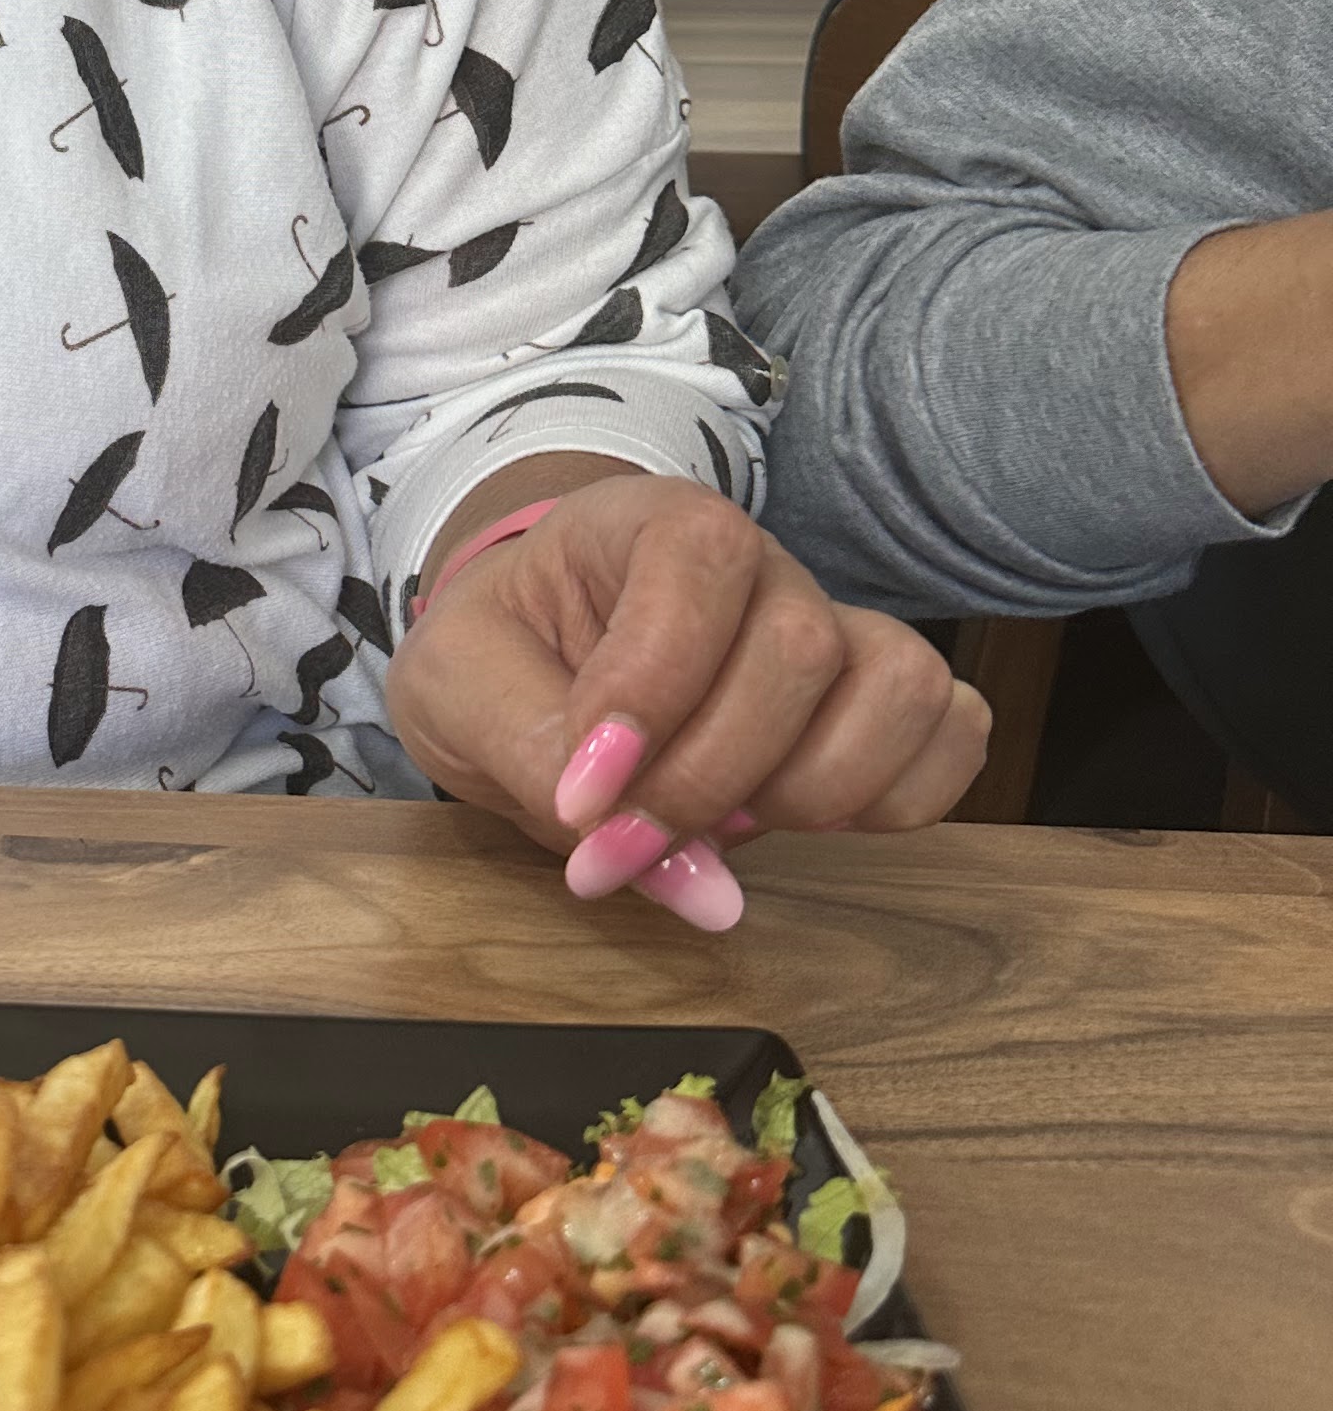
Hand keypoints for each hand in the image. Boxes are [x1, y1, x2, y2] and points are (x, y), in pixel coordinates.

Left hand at [382, 473, 987, 923]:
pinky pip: (954, 735)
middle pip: (803, 647)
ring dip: (816, 792)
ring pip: (903, 689)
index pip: (700, 564)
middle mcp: (763, 566)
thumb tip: (700, 888)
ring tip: (720, 828)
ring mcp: (835, 630)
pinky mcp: (877, 701)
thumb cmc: (498, 654)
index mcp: (653, 522)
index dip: (650, 692)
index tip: (580, 799)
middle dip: (710, 779)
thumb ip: (539, 759)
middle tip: (618, 848)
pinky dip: (897, 802)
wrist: (527, 661)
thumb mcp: (456, 689)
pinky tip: (795, 824)